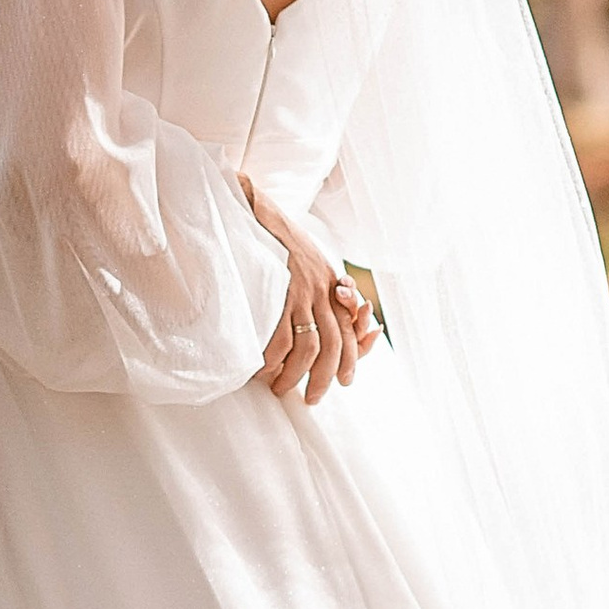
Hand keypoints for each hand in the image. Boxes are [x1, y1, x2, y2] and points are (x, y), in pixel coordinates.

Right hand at [244, 185, 379, 403]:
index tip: (346, 381)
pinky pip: (279, 338)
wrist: (256, 209)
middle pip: (333, 346)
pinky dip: (273, 360)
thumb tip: (336, 313)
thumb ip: (323, 288)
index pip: (350, 330)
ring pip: (310, 348)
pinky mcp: (277, 292)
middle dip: (325, 378)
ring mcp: (299, 292)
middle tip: (313, 398)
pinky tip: (263, 370)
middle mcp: (322, 290)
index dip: (351, 358)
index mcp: (332, 283)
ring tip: (282, 388)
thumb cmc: (279, 239)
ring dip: (298, 375)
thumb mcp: (311, 260)